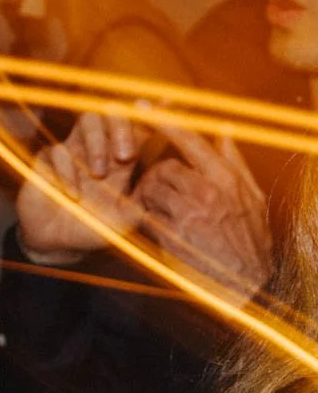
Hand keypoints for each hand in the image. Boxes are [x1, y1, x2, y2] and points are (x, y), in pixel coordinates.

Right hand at [16, 113, 144, 265]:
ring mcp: (73, 152)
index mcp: (121, 162)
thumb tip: (153, 198)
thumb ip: (137, 210)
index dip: (147, 120)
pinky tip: (73, 195)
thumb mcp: (121, 224)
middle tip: (125, 155)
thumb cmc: (92, 230)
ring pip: (88, 121)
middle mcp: (99, 150)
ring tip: (98, 174)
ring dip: (96, 143)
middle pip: (112, 115)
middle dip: (121, 129)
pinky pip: (58, 151)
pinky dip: (67, 172)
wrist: (55, 242)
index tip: (157, 122)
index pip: (136, 130)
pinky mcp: (47, 160)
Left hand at [134, 127, 271, 295]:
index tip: (142, 107)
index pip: (191, 140)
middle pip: (164, 167)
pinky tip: (162, 230)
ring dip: (150, 199)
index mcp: (228, 179)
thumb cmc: (248, 241)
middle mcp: (210, 191)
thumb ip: (234, 163)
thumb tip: (224, 129)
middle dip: (156, 177)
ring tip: (165, 214)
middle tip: (160, 191)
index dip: (164, 121)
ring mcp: (191, 212)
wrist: (245, 285)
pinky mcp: (174, 233)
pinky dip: (148, 219)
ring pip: (151, 189)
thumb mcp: (251, 199)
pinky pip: (147, 214)